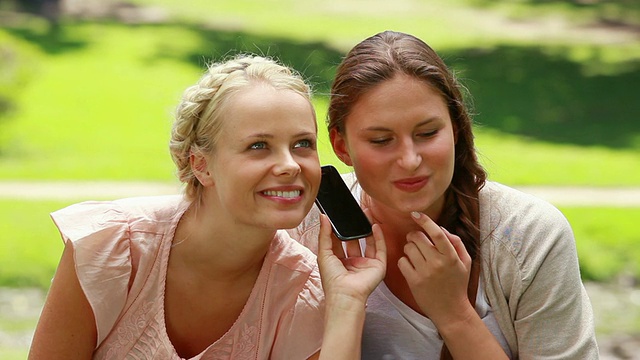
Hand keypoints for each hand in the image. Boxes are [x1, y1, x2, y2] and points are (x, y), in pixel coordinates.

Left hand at [317, 213, 386, 308]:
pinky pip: (380, 249)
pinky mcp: (378, 266)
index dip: (339, 228)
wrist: (345, 294)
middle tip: (354, 212)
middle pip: (355, 240)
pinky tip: (375, 226)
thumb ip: (324, 234)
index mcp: (338, 261)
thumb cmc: (332, 280)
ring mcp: (366, 264)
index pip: (339, 241)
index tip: (338, 215)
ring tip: (365, 214)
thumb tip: (323, 217)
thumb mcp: (324, 253)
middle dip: (354, 227)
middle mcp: (353, 262)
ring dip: (367, 228)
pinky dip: (379, 237)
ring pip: (368, 242)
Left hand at [397, 211, 472, 326]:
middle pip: (417, 238)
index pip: (436, 233)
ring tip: (415, 255)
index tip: (416, 214)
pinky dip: (404, 261)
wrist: (451, 310)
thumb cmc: (457, 284)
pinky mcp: (414, 281)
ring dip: (409, 248)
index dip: (425, 221)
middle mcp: (437, 263)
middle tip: (415, 240)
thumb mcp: (465, 262)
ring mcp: (424, 272)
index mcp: (451, 256)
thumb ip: (456, 243)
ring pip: (408, 248)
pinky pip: (402, 262)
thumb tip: (440, 228)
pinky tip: (411, 265)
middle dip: (414, 236)